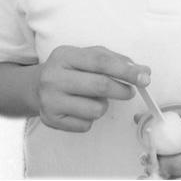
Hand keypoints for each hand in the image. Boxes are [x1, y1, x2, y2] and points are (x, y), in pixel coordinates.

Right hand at [36, 45, 150, 131]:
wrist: (35, 87)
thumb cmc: (69, 69)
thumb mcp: (86, 56)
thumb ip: (114, 60)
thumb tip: (143, 71)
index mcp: (65, 55)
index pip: (100, 61)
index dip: (125, 70)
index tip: (144, 76)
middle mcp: (54, 76)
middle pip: (100, 85)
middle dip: (122, 90)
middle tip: (130, 91)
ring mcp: (51, 99)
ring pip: (95, 109)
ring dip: (103, 105)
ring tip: (94, 98)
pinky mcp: (51, 120)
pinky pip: (85, 125)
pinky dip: (90, 118)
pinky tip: (80, 108)